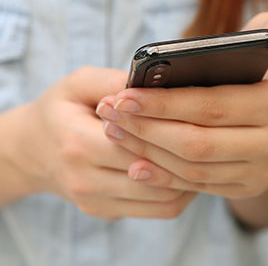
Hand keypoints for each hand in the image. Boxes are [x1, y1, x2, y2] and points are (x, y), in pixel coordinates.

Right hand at [9, 67, 195, 219]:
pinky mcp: (106, 212)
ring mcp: (96, 202)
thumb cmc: (59, 111)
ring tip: (204, 155)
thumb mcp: (78, 84)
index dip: (171, 131)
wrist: (32, 150)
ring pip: (162, 200)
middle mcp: (85, 180)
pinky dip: (178, 193)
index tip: (197, 116)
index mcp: (78, 143)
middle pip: (155, 175)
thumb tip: (153, 82)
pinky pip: (155, 210)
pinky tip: (187, 171)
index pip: (138, 144)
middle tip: (212, 137)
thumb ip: (113, 81)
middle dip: (186, 156)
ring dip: (189, 179)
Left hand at [97, 12, 267, 199]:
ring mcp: (263, 171)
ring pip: (194, 168)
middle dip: (147, 129)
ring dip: (149, 152)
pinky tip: (136, 165)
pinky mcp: (248, 188)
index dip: (164, 103)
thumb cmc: (260, 72)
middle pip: (198, 142)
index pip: (211, 106)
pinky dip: (165, 177)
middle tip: (111, 114)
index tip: (123, 96)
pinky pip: (199, 186)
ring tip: (116, 132)